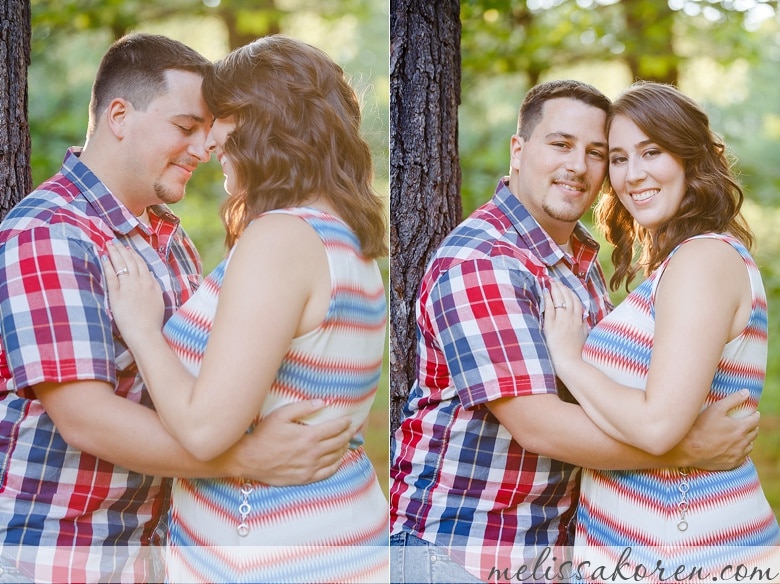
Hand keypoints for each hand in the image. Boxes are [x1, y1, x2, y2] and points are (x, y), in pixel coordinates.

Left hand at [102, 242, 164, 347]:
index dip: (133, 255)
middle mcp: (139, 282)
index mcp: (150, 283)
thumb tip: (150, 276)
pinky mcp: (116, 295)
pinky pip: (111, 276)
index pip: (141, 264)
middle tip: (115, 242)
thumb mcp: (159, 300)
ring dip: (114, 253)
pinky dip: (108, 266)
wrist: (145, 332)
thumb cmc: (152, 320)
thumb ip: (155, 286)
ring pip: (121, 265)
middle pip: (130, 261)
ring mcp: (127, 287)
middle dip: (122, 250)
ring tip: (109, 245)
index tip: (127, 249)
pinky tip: (104, 258)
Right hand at [222, 400, 353, 485]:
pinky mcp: (305, 478)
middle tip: (351, 430)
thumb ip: (303, 407)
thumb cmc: (264, 434)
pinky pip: (327, 472)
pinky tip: (337, 460)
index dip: (344, 423)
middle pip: (338, 443)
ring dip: (343, 448)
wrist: (249, 459)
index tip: (348, 419)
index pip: (335, 428)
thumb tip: (323, 402)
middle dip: (347, 434)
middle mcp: (312, 453)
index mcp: (309, 436)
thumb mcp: (281, 415)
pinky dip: (336, 465)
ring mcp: (309, 467)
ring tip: (346, 442)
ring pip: (335, 457)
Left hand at [542, 280, 587, 376]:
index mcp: (579, 322)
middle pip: (568, 299)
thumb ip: (583, 327)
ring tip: (551, 283)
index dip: (571, 294)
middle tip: (557, 282)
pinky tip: (545, 293)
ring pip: (559, 301)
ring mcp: (561, 322)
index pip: (576, 303)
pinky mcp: (551, 327)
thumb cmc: (577, 354)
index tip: (566, 288)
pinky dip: (548, 299)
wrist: (571, 363)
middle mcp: (571, 319)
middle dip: (562, 288)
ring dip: (555, 290)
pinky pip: (549, 309)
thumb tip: (584, 320)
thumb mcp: (584, 338)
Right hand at [671, 390, 758, 470]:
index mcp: (741, 428)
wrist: (688, 449)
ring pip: (749, 445)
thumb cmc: (700, 427)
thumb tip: (747, 393)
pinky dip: (741, 451)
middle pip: (754, 433)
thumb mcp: (716, 408)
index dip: (755, 415)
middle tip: (748, 422)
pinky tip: (735, 448)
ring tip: (741, 435)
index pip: (755, 420)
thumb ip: (733, 399)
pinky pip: (742, 457)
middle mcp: (742, 442)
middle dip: (753, 426)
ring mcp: (737, 455)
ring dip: (748, 439)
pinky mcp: (731, 464)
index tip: (753, 413)